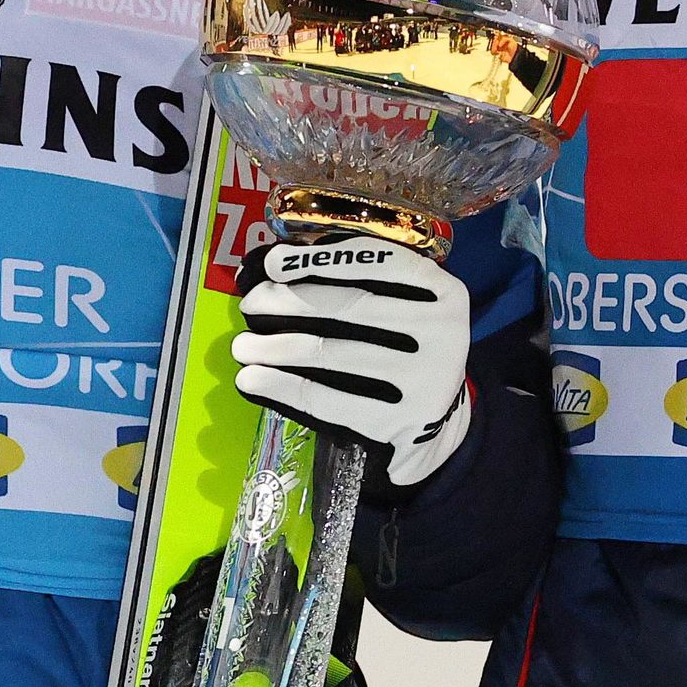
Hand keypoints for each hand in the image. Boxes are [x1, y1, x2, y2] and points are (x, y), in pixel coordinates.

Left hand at [230, 237, 474, 484]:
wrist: (437, 427)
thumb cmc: (407, 352)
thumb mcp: (409, 310)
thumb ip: (367, 284)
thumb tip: (282, 268)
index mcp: (444, 292)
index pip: (379, 262)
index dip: (321, 259)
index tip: (275, 263)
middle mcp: (439, 332)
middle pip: (349, 306)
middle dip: (289, 302)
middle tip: (251, 304)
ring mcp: (421, 378)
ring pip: (330, 352)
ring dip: (275, 347)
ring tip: (242, 345)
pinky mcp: (397, 420)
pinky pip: (326, 398)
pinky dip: (283, 387)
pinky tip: (254, 380)